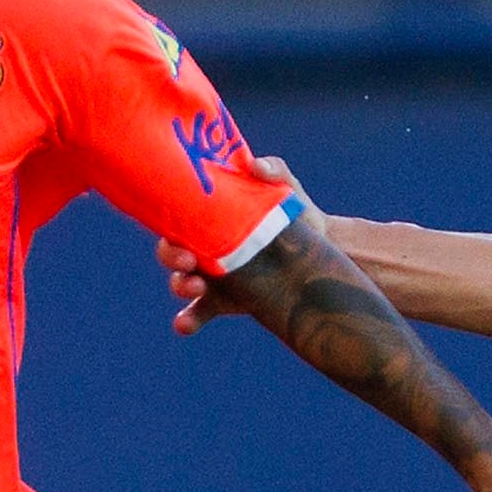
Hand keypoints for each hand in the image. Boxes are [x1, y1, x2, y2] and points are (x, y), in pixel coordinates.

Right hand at [169, 154, 316, 335]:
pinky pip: (197, 313)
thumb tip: (256, 166)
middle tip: (188, 260)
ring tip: (195, 287)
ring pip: (181, 282)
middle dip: (172, 256)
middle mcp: (204, 246)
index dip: (168, 222)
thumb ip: (273, 170)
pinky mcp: (223, 301)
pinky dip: (187, 320)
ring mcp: (212, 276)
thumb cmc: (294, 211)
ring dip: (180, 285)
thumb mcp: (285, 186)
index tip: (176, 227)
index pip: (176, 217)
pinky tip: (184, 325)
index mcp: (208, 218)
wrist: (323, 249)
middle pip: (172, 251)